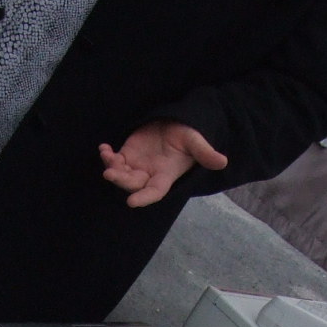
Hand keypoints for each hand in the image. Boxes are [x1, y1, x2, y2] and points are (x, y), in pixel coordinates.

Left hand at [98, 121, 228, 207]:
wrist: (175, 124)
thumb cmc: (187, 135)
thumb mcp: (196, 142)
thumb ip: (206, 153)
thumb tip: (223, 162)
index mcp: (165, 176)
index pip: (154, 191)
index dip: (144, 197)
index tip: (131, 202)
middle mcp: (149, 175)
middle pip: (132, 184)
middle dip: (121, 180)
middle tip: (110, 173)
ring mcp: (136, 166)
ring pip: (121, 173)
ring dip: (112, 167)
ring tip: (106, 156)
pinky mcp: (127, 155)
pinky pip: (114, 160)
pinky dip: (107, 156)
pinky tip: (104, 148)